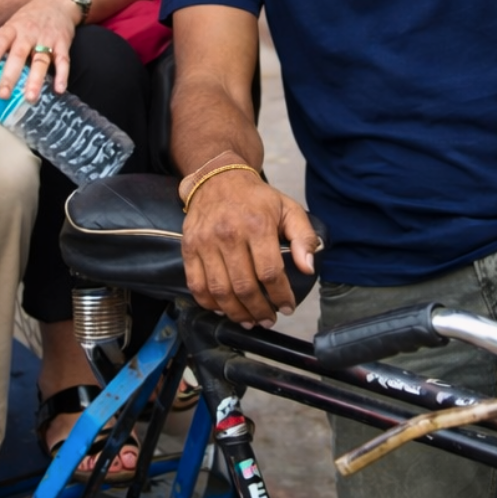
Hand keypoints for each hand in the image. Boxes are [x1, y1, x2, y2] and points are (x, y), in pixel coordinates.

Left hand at [0, 0, 80, 102]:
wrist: (58, 1)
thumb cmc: (30, 17)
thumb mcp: (14, 23)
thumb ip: (5, 43)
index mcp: (13, 28)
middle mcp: (28, 33)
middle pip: (18, 55)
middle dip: (10, 76)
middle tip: (3, 94)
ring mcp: (47, 38)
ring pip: (40, 61)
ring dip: (35, 80)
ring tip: (30, 98)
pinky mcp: (63, 43)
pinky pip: (63, 61)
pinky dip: (62, 75)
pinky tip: (59, 89)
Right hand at [182, 168, 320, 326]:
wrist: (218, 178)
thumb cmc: (257, 198)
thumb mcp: (288, 209)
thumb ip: (303, 238)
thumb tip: (307, 268)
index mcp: (257, 225)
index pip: (270, 272)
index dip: (280, 296)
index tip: (287, 307)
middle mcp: (229, 234)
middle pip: (244, 287)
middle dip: (259, 310)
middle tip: (268, 319)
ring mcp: (205, 242)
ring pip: (220, 291)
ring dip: (236, 313)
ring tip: (249, 320)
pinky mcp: (189, 247)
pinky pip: (196, 285)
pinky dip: (209, 303)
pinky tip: (223, 309)